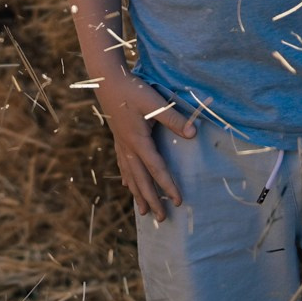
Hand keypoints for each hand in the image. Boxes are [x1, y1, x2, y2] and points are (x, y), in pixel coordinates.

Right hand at [95, 73, 194, 220]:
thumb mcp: (155, 103)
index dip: (168, 186)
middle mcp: (128, 147)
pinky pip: (123, 165)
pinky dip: (127, 178)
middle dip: (151, 200)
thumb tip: (194, 133)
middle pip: (141, 179)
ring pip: (130, 175)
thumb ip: (174, 119)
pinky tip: (127, 185)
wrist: (107, 80)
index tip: (179, 202)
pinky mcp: (118, 138)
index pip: (157, 169)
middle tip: (161, 219)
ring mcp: (121, 144)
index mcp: (138, 141)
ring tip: (142, 212)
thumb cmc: (132, 90)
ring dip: (138, 194)